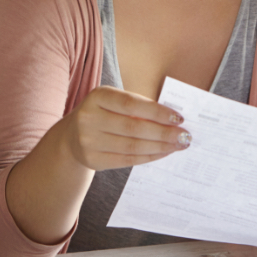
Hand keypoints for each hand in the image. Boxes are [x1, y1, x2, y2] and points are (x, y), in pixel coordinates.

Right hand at [61, 86, 191, 171]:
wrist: (71, 137)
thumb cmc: (103, 114)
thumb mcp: (114, 102)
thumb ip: (138, 107)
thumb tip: (173, 119)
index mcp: (97, 96)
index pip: (132, 104)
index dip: (157, 112)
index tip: (179, 118)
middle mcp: (89, 118)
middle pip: (134, 128)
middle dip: (164, 133)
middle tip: (185, 136)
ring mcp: (88, 141)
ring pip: (132, 146)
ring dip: (160, 146)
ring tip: (178, 145)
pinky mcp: (92, 160)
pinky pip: (127, 160)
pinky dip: (149, 156)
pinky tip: (163, 152)